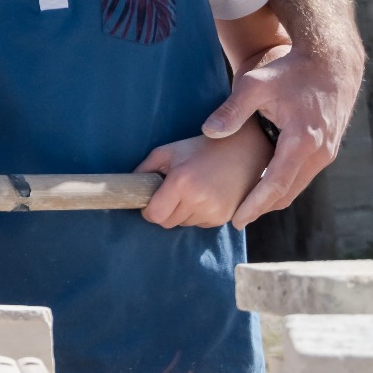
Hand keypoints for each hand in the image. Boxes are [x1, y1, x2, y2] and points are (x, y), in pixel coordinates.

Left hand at [138, 122, 274, 228]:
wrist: (244, 150)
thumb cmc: (201, 148)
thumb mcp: (168, 152)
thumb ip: (144, 169)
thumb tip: (129, 186)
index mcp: (181, 183)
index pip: (154, 215)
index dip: (148, 211)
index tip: (149, 202)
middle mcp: (198, 201)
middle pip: (167, 222)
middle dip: (163, 211)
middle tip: (169, 194)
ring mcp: (214, 212)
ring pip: (183, 224)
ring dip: (181, 213)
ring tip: (190, 192)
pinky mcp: (225, 218)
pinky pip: (200, 224)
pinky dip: (197, 214)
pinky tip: (203, 196)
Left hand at [202, 41, 355, 226]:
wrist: (331, 62)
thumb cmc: (291, 71)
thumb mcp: (256, 85)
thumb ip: (232, 110)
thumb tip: (209, 132)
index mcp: (302, 141)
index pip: (276, 184)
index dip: (255, 204)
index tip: (237, 220)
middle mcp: (319, 153)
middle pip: (288, 192)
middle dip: (262, 207)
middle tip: (237, 219)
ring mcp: (326, 152)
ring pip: (298, 185)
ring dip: (274, 197)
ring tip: (248, 207)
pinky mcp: (327, 148)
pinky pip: (303, 175)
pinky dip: (285, 184)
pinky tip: (266, 185)